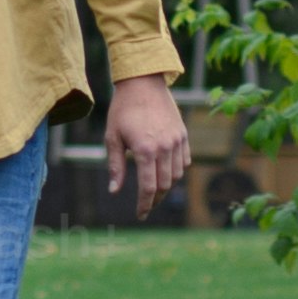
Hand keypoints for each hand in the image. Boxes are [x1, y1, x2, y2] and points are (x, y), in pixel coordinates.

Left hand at [102, 75, 193, 213]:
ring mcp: (177, 141)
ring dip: (166, 186)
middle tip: (145, 205)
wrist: (142, 83)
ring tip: (154, 189)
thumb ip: (116, 166)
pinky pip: (184, 161)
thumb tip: (115, 191)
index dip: (144, 205)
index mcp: (145, 150)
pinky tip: (165, 172)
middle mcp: (165, 148)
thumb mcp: (113, 137)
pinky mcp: (183, 134)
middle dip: (154, 199)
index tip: (140, 215)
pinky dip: (176, 170)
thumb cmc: (123, 110)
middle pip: (164, 185)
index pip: (148, 188)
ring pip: (176, 175)